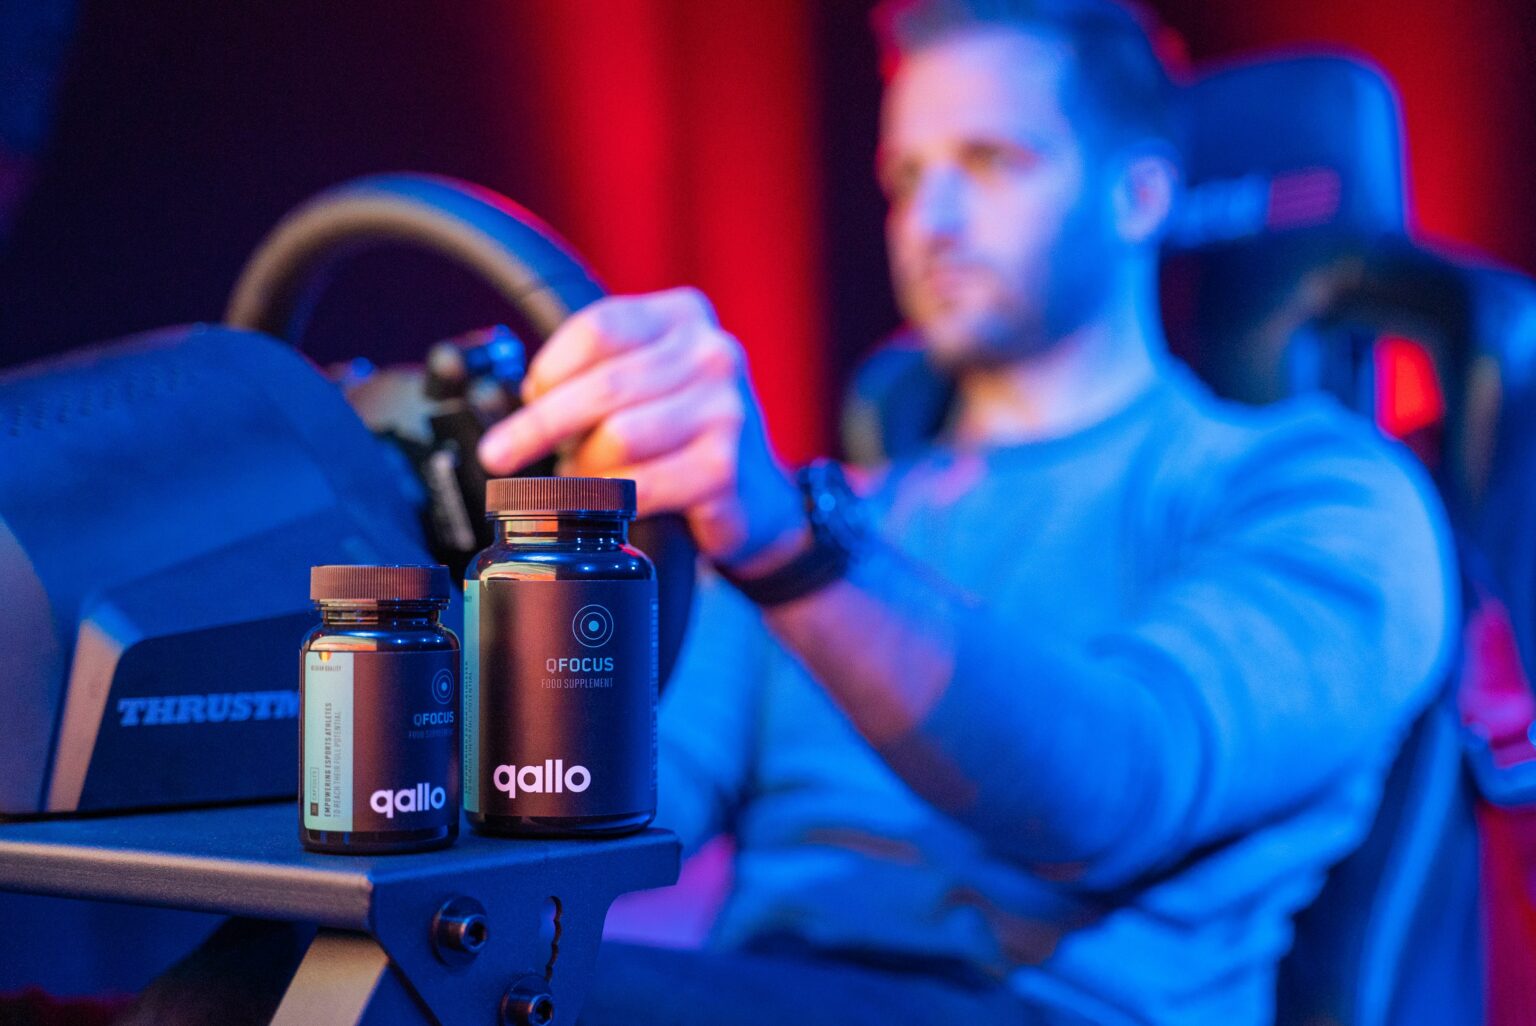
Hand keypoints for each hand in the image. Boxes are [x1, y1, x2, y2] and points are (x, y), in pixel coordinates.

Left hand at [476, 288, 804, 566]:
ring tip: (577, 481)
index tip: (526, 398)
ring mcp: (726, 412)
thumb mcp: (651, 378)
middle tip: (500, 453)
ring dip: (582, 467)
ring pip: (618, 436)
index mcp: (687, 317)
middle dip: (539, 425)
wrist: (758, 496)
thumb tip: (531, 399)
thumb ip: (601, 371)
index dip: (551, 367)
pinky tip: (610, 504)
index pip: (601, 328)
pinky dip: (613, 498)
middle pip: (604, 385)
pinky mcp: (725, 469)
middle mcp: (713, 355)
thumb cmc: (687, 432)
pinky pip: (643, 484)